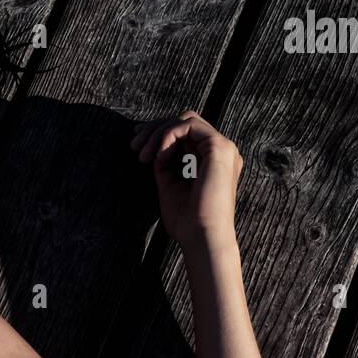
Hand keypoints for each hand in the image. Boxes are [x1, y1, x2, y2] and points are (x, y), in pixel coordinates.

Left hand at [130, 109, 243, 251]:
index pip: (185, 133)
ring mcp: (224, 148)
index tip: (136, 145)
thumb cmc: (186, 220)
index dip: (158, 133)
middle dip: (155, 129)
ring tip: (142, 155)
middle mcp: (221, 152)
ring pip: (186, 119)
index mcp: (212, 160)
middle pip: (185, 121)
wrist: (201, 237)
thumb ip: (165, 163)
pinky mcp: (220, 148)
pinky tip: (158, 156)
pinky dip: (168, 135)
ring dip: (159, 132)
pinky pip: (189, 125)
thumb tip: (152, 145)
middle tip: (134, 146)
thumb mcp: (169, 184)